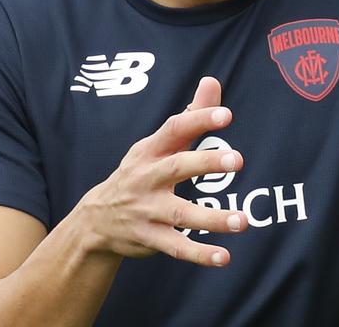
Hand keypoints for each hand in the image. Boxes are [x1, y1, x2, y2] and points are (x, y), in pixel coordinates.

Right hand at [75, 76, 247, 265]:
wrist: (96, 219)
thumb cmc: (141, 172)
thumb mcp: (158, 144)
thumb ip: (191, 115)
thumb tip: (212, 82)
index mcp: (151, 150)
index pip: (174, 129)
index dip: (199, 120)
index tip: (226, 115)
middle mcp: (147, 177)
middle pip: (177, 167)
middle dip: (206, 162)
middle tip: (239, 160)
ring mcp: (146, 210)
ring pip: (180, 214)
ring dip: (212, 218)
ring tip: (242, 220)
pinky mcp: (149, 238)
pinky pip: (176, 247)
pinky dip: (199, 254)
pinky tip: (224, 257)